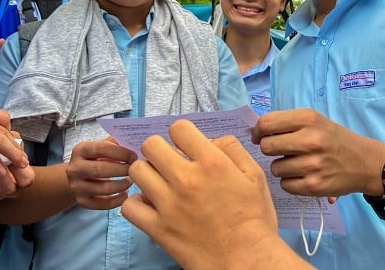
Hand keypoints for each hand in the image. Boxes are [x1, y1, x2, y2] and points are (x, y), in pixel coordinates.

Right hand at [66, 138, 135, 209]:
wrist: (78, 175)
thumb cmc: (97, 157)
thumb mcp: (103, 146)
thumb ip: (117, 144)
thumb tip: (136, 144)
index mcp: (81, 149)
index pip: (101, 148)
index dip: (120, 153)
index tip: (134, 156)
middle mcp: (75, 168)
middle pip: (100, 170)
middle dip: (121, 170)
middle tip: (134, 170)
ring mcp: (76, 186)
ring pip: (102, 189)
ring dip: (121, 185)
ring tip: (130, 181)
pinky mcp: (80, 201)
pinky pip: (100, 204)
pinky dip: (116, 201)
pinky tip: (124, 194)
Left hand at [122, 120, 279, 269]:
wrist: (246, 259)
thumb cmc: (254, 218)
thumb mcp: (254, 175)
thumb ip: (232, 149)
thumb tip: (209, 141)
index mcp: (211, 162)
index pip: (178, 128)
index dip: (182, 133)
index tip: (186, 144)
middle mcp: (185, 178)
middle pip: (151, 145)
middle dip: (160, 149)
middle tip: (170, 161)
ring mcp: (168, 204)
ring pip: (137, 171)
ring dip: (148, 173)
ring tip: (160, 182)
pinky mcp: (157, 228)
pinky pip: (129, 206)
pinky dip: (137, 203)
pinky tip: (152, 205)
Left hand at [252, 109, 384, 196]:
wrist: (365, 162)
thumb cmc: (335, 139)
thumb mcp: (315, 121)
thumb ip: (287, 123)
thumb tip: (255, 131)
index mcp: (309, 119)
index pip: (267, 123)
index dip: (258, 131)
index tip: (259, 137)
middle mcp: (310, 140)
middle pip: (267, 147)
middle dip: (269, 150)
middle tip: (281, 151)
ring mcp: (312, 165)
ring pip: (274, 168)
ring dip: (281, 167)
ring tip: (297, 164)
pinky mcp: (314, 186)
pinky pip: (284, 184)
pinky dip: (290, 182)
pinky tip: (303, 176)